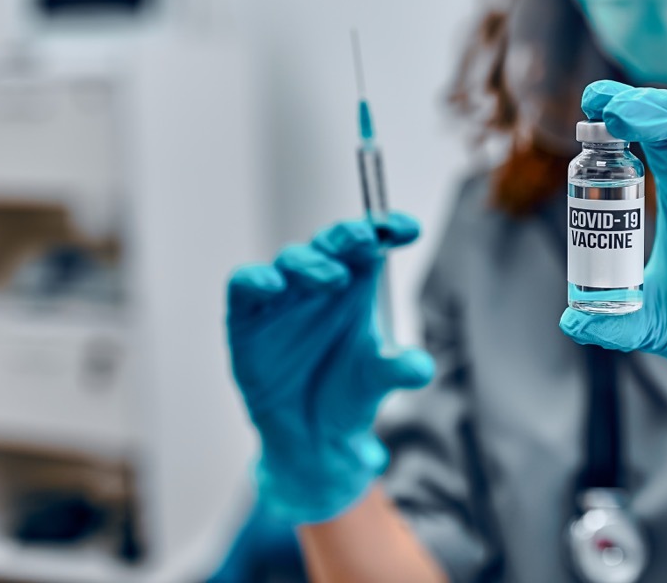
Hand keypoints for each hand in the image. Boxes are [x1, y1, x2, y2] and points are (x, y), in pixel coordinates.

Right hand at [227, 215, 434, 522]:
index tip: (410, 229)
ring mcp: (282, 297)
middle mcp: (319, 283)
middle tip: (367, 239)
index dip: (387, 228)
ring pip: (292, 259)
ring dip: (312, 262)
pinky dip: (255, 280)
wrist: (309, 438)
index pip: (371, 243)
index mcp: (356, 285)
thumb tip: (421, 367)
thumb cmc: (347, 394)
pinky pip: (245, 285)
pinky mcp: (246, 317)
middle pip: (332, 242)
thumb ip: (397, 369)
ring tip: (334, 278)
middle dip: (349, 236)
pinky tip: (273, 285)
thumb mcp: (376, 381)